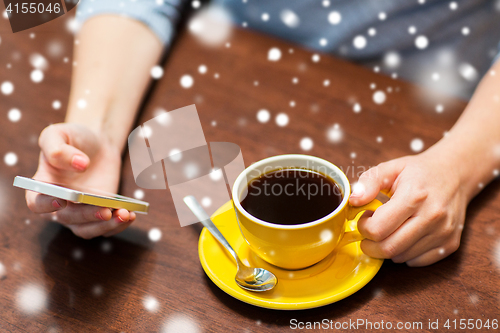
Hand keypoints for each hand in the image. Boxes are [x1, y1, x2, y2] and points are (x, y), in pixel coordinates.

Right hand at [26, 123, 135, 238]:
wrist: (97, 145)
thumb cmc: (74, 139)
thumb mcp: (60, 133)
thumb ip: (58, 148)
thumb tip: (80, 164)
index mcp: (42, 187)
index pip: (36, 202)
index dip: (46, 205)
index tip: (62, 200)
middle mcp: (58, 205)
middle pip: (68, 219)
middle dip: (87, 216)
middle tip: (106, 210)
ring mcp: (79, 213)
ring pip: (87, 230)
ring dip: (105, 226)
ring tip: (125, 214)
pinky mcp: (98, 214)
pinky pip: (105, 228)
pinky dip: (118, 225)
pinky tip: (131, 215)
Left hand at [349, 149, 468, 266]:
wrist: (455, 174)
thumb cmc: (418, 172)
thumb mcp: (390, 168)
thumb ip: (368, 182)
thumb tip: (353, 200)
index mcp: (414, 196)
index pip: (378, 229)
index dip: (363, 227)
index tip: (365, 217)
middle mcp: (432, 217)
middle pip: (388, 248)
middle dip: (370, 244)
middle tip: (369, 231)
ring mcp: (443, 233)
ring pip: (401, 257)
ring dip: (387, 248)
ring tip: (389, 229)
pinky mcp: (450, 244)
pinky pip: (417, 262)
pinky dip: (404, 253)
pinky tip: (404, 236)